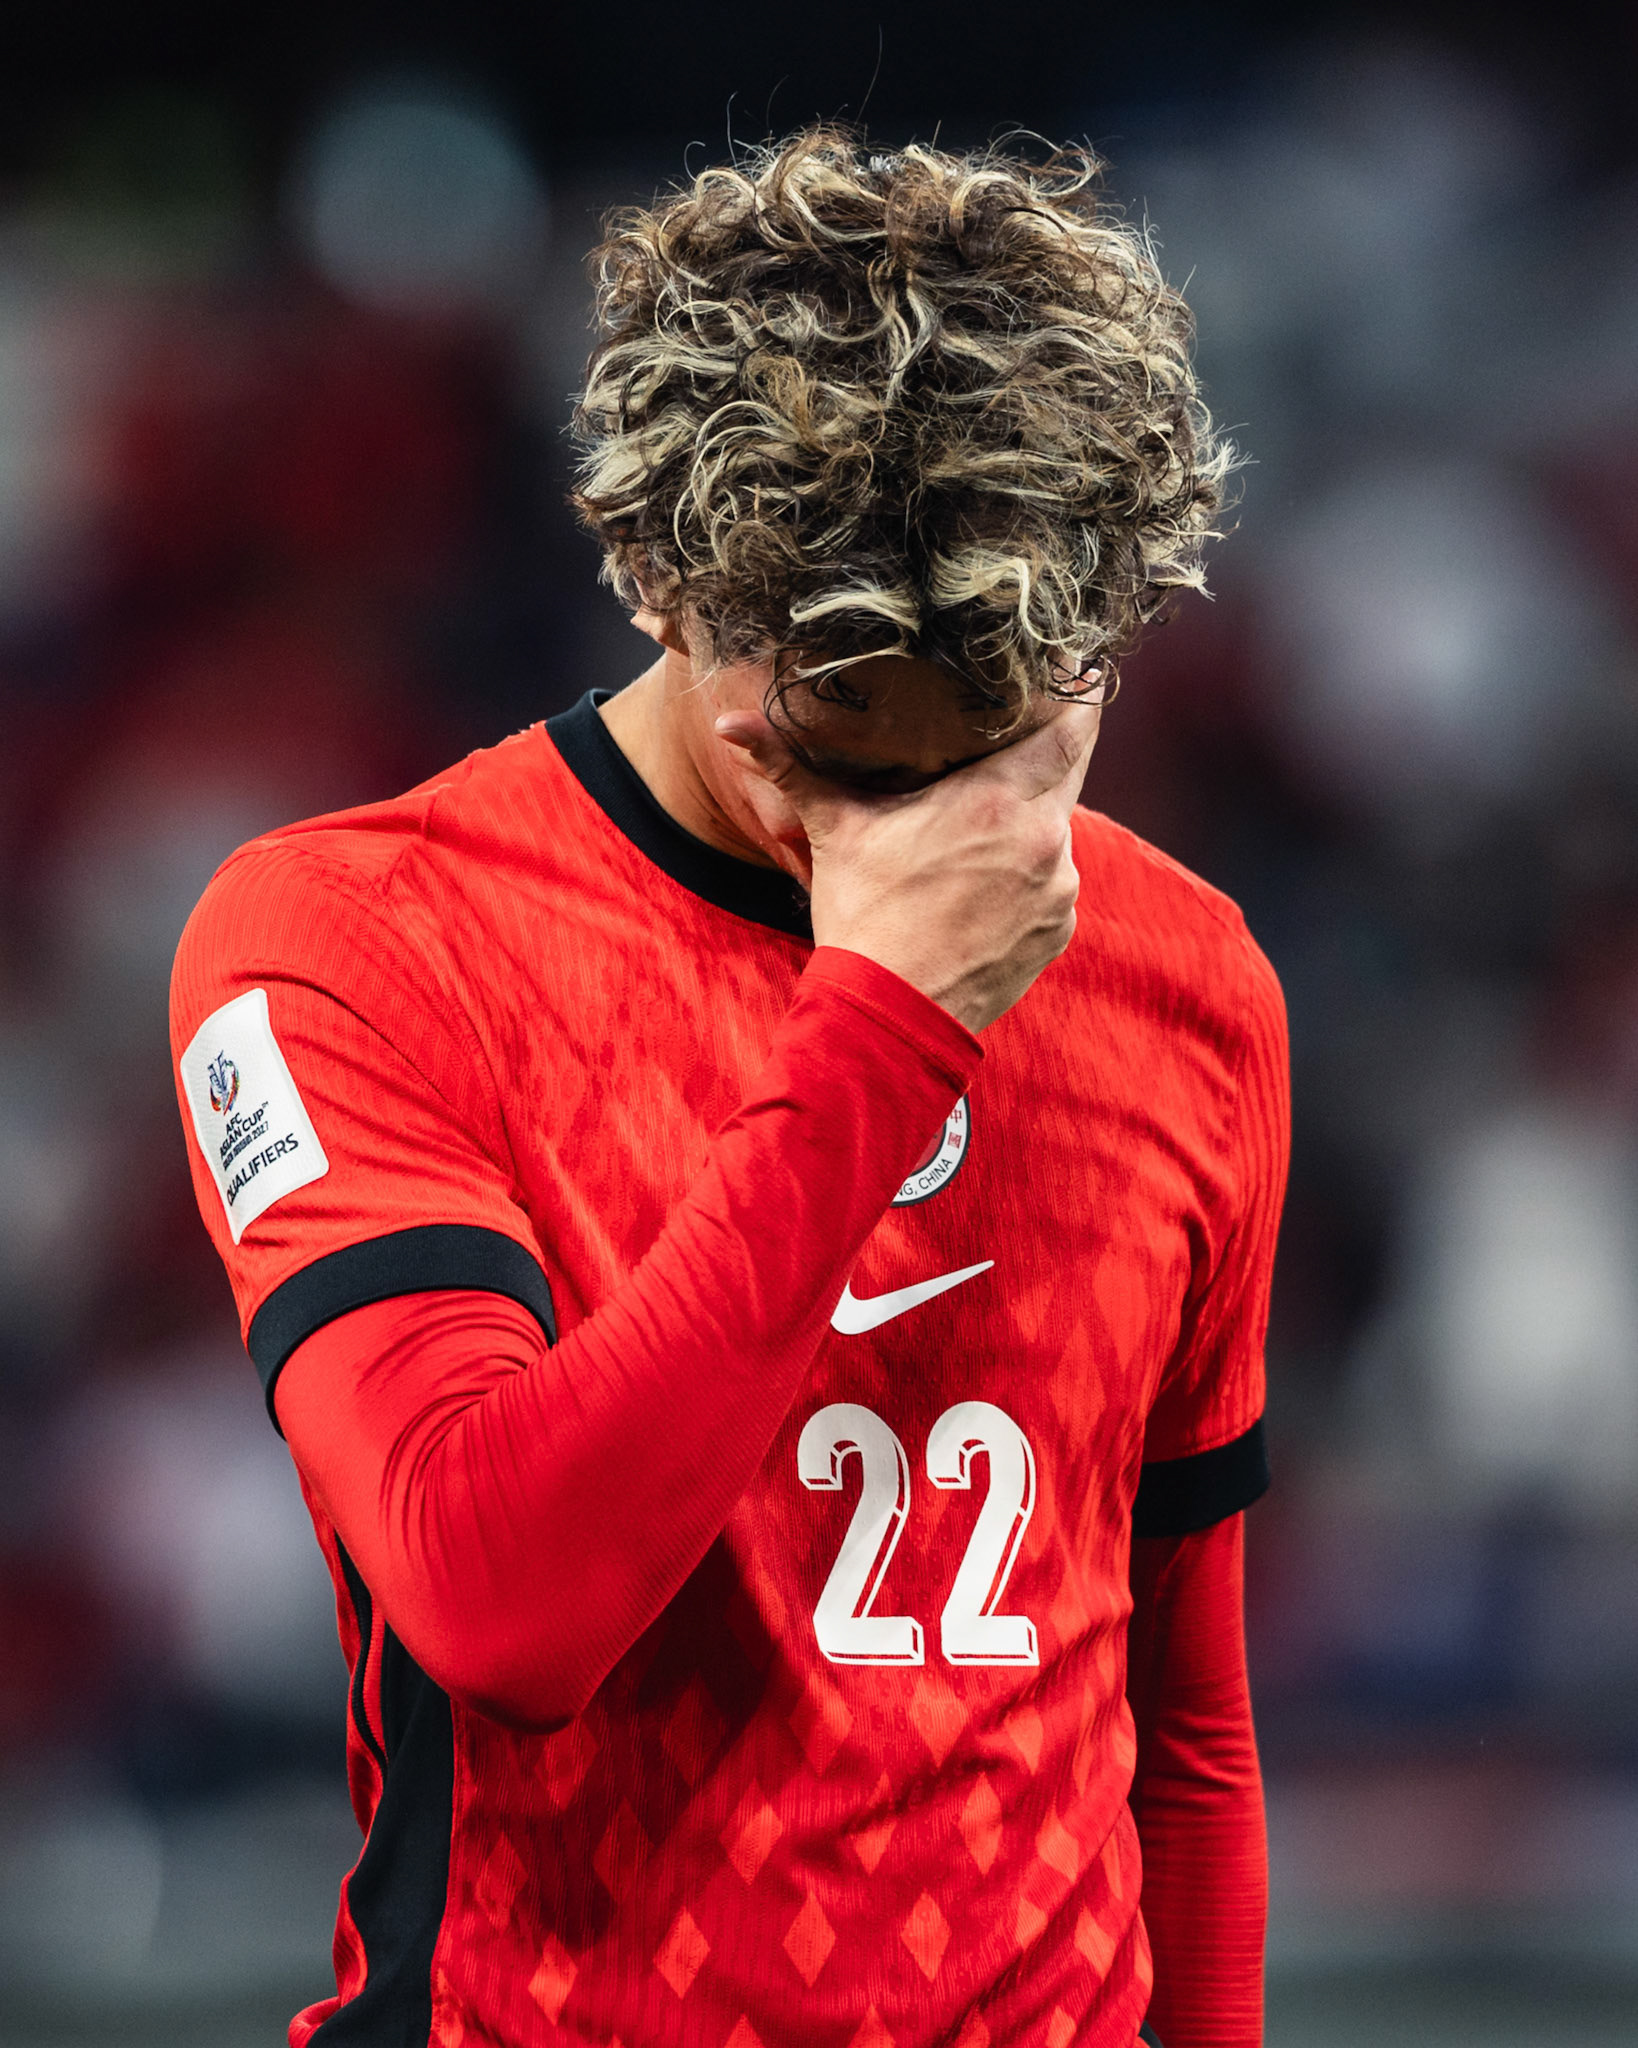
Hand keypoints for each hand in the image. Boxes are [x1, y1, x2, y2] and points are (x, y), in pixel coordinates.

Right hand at [714, 701, 1099, 1032]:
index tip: (1072, 670)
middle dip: (1051, 752)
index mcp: (998, 800)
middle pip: (1071, 770)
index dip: (1079, 692)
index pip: (1074, 725)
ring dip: (1030, 820)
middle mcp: (1043, 839)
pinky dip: (1029, 876)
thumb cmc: (863, 916)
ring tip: (981, 828)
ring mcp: (1058, 890)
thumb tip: (731, 725)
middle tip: (1022, 734)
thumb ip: (789, 767)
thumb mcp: (833, 830)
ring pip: (1057, 830)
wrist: (888, 1014)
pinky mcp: (1059, 931)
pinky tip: (983, 886)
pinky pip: (1054, 884)